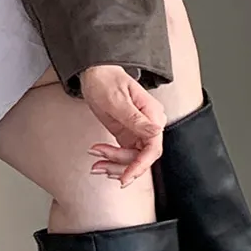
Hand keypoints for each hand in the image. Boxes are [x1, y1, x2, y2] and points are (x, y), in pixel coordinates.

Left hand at [79, 65, 166, 186]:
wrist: (95, 72)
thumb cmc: (106, 80)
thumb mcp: (117, 100)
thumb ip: (135, 119)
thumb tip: (156, 133)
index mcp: (152, 115)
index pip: (153, 148)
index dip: (140, 165)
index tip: (125, 178)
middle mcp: (149, 125)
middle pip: (142, 157)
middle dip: (121, 166)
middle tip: (98, 167)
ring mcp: (138, 131)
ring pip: (133, 158)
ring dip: (114, 165)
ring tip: (95, 165)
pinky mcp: (128, 134)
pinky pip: (125, 154)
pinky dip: (112, 159)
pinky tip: (98, 159)